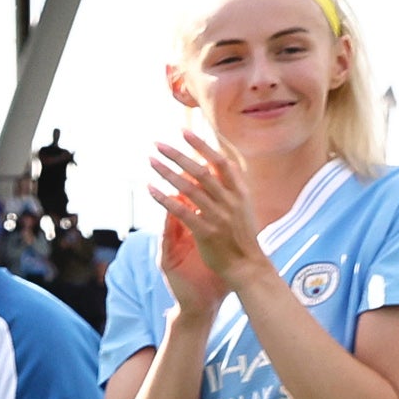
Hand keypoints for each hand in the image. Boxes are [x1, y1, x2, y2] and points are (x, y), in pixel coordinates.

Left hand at [149, 135, 261, 306]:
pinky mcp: (206, 232)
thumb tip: (213, 164)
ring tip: (150, 161)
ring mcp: (219, 216)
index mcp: (241, 192)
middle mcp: (231, 201)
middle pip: (201, 171)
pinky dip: (164, 199)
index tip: (184, 131)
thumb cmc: (241, 235)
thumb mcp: (242, 206)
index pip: (221, 162)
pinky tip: (150, 189)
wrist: (247, 266)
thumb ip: (229, 187)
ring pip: (189, 189)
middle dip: (178, 155)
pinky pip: (181, 211)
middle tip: (158, 143)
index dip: (202, 145)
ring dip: (167, 173)